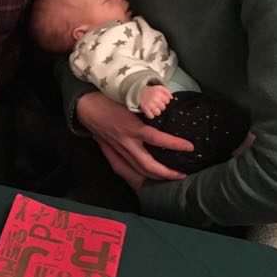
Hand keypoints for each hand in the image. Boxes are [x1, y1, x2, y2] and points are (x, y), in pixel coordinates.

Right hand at [76, 92, 191, 189]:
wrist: (86, 107)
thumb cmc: (109, 99)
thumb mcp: (129, 99)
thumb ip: (145, 106)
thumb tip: (166, 105)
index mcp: (131, 127)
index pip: (156, 138)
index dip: (174, 144)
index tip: (190, 147)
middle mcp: (126, 142)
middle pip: (148, 165)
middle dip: (166, 173)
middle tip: (182, 174)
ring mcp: (119, 149)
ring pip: (138, 170)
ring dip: (155, 177)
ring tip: (170, 177)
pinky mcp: (113, 152)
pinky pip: (127, 168)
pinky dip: (139, 175)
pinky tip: (148, 177)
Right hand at [138, 84, 172, 118]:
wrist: (140, 93)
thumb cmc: (152, 91)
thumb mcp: (160, 88)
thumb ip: (167, 92)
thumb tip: (171, 98)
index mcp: (159, 93)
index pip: (167, 101)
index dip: (165, 101)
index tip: (162, 100)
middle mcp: (154, 99)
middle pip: (163, 108)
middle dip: (161, 106)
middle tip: (157, 104)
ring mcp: (150, 105)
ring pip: (158, 113)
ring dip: (157, 111)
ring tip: (154, 108)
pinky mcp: (145, 109)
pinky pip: (151, 116)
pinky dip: (151, 115)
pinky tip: (151, 111)